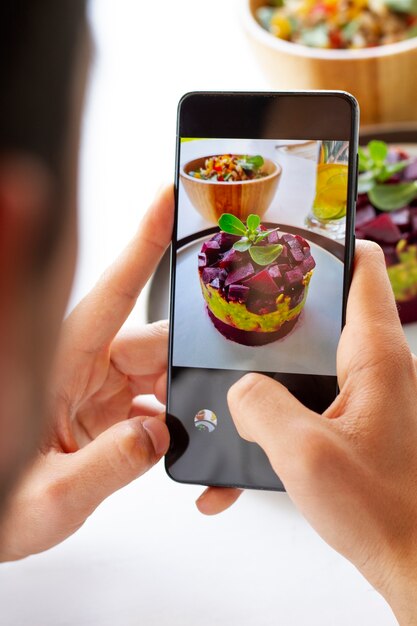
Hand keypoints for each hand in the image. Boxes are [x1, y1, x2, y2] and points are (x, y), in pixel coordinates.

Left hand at [0, 186, 229, 560]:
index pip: (113, 291)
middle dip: (185, 370)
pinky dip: (169, 421)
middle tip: (200, 411)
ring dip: (178, 402)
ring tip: (175, 441)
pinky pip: (151, 401)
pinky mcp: (106, 409)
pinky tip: (165, 446)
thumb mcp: (50, 497)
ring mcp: (96, 387)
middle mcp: (83, 365)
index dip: (143, 242)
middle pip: (152, 342)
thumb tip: (160, 434)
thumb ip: (109, 467)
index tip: (169, 200)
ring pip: (158, 373)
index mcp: (62, 363)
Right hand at [227, 241, 416, 623]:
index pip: (362, 270)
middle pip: (326, 313)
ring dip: (272, 374)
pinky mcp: (354, 425)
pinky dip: (279, 417)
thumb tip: (240, 391)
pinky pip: (308, 405)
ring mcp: (364, 398)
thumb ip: (260, 408)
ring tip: (233, 384)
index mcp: (375, 358)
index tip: (293, 234)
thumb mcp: (305, 454)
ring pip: (310, 363)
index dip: (330, 243)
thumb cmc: (387, 513)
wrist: (413, 564)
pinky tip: (250, 451)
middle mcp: (375, 370)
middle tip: (241, 310)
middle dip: (280, 312)